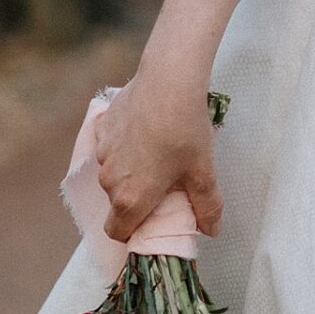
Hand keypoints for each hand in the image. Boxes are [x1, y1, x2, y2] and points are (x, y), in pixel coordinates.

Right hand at [95, 69, 221, 241]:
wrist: (167, 82)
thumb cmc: (185, 129)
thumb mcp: (203, 171)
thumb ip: (207, 206)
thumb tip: (212, 230)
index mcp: (130, 198)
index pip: (118, 231)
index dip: (133, 231)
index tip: (151, 221)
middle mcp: (109, 180)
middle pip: (118, 201)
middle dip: (137, 197)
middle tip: (165, 183)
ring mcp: (102, 153)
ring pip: (114, 172)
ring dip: (130, 170)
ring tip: (159, 152)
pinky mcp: (102, 129)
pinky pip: (111, 147)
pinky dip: (125, 146)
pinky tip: (147, 131)